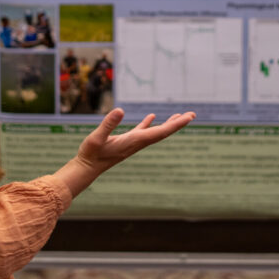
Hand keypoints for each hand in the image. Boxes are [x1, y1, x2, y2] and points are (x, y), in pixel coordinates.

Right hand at [54, 108, 195, 196]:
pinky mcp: (126, 142)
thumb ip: (108, 124)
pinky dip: (149, 123)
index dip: (176, 124)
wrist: (86, 169)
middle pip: (163, 132)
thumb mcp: (97, 137)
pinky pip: (142, 131)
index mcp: (134, 141)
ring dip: (167, 124)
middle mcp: (137, 143)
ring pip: (155, 132)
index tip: (189, 117)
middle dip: (177, 123)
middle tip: (192, 114)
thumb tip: (120, 110)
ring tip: (179, 116)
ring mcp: (133, 143)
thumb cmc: (91, 155)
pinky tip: (152, 117)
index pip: (160, 132)